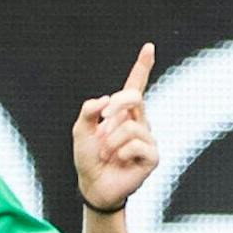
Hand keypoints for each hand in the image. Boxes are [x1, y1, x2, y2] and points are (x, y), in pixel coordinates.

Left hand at [72, 42, 159, 214]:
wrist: (92, 186)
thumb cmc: (88, 158)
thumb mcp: (81, 131)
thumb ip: (88, 111)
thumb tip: (106, 100)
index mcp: (123, 112)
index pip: (135, 85)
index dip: (142, 66)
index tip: (148, 47)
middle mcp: (139, 121)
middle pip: (134, 97)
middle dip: (116, 105)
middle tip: (102, 121)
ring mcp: (147, 138)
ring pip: (130, 126)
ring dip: (111, 141)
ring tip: (105, 154)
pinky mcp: (152, 156)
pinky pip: (136, 145)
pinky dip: (121, 153)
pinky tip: (119, 161)